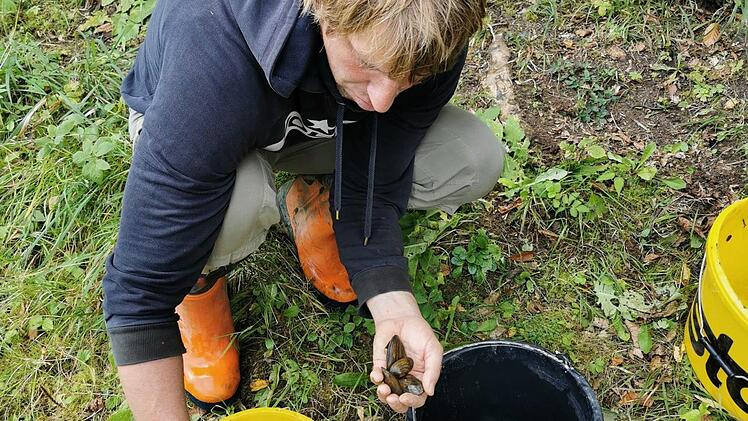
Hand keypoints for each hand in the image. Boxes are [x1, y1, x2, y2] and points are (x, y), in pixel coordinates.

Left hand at [366, 291, 442, 413]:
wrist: (403, 318)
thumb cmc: (421, 333)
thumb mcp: (433, 349)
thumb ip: (433, 370)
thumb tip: (430, 391)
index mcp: (421, 379)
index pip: (418, 398)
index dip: (412, 402)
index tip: (406, 398)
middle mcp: (406, 380)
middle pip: (401, 401)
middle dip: (396, 404)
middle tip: (393, 398)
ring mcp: (392, 374)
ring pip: (386, 394)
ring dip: (383, 396)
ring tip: (383, 389)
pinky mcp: (380, 365)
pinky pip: (376, 377)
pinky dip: (375, 378)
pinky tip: (377, 375)